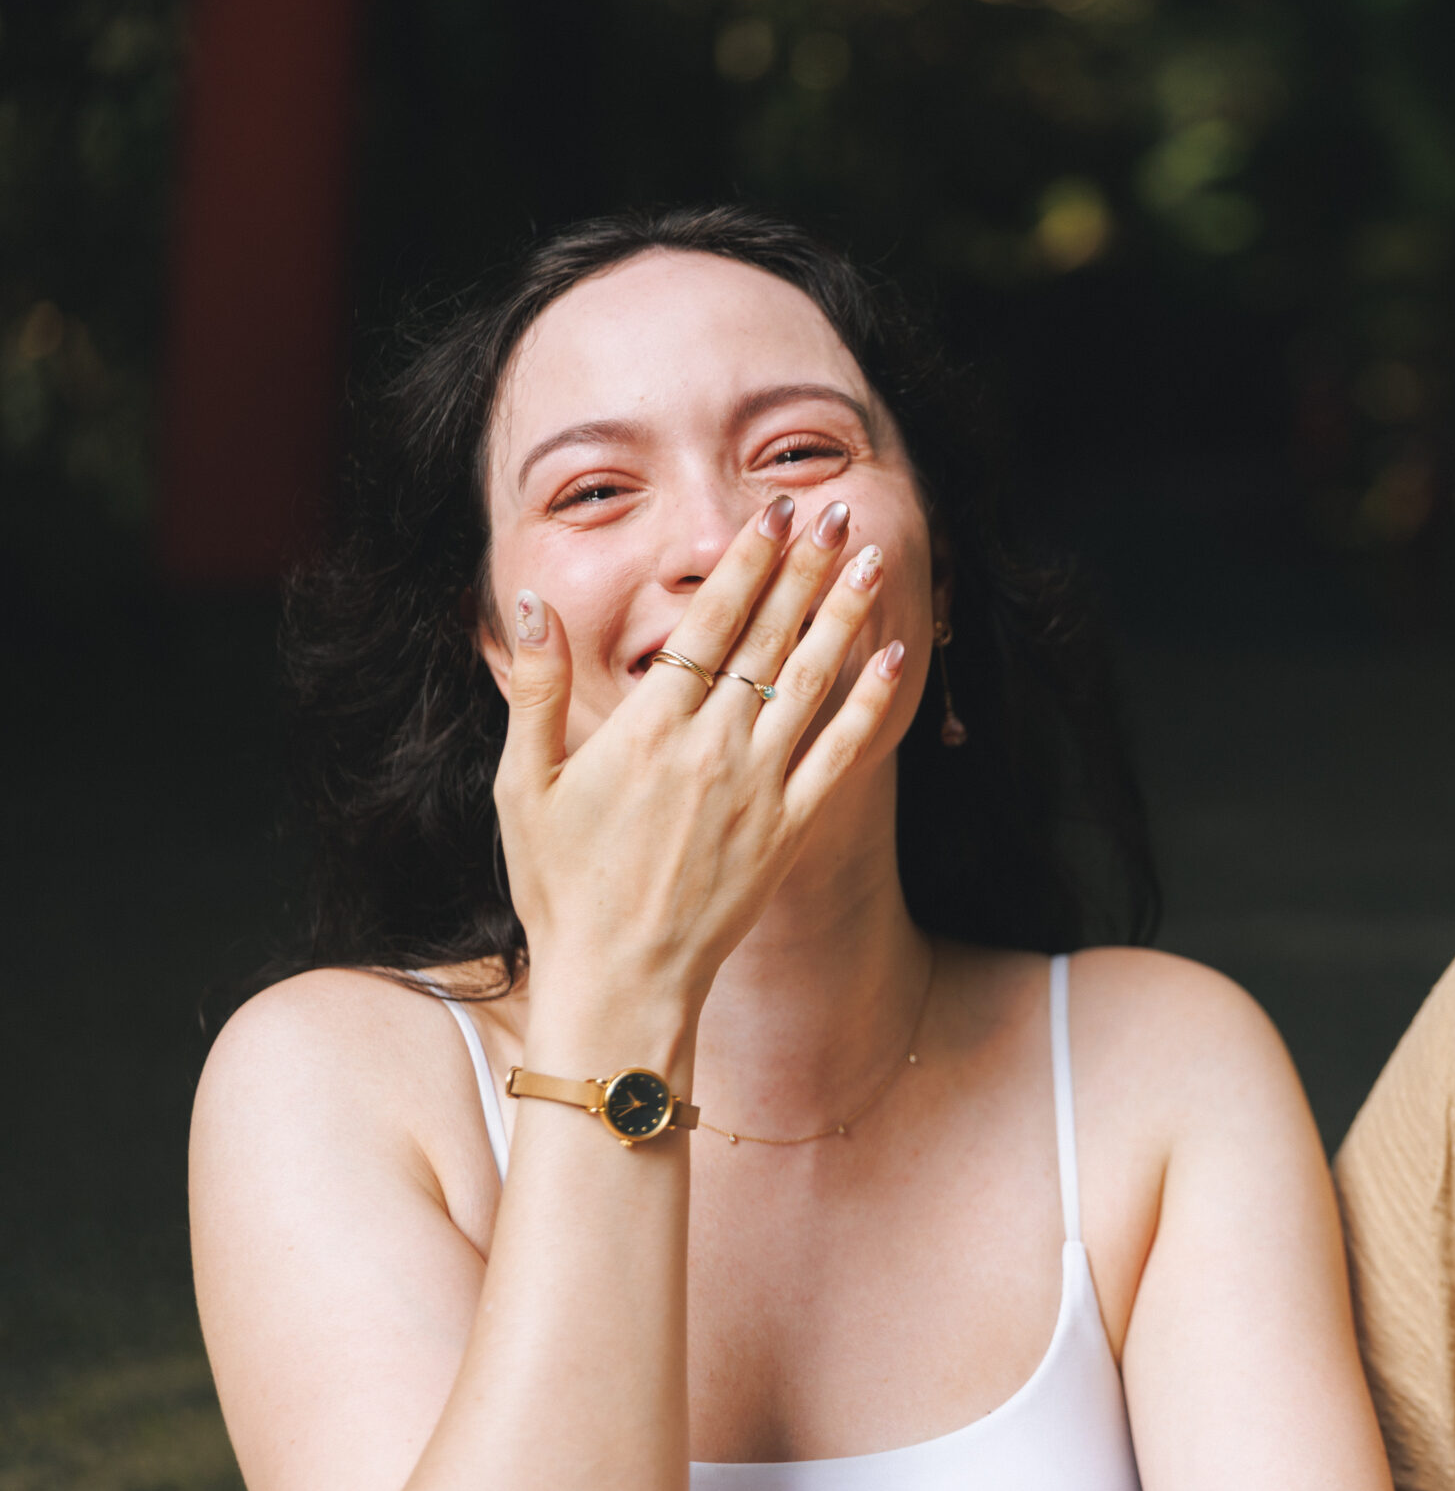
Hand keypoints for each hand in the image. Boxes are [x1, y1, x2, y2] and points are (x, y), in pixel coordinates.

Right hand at [493, 495, 902, 1020]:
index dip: (747, 563)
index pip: (708, 624)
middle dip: (804, 567)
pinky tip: (894, 658)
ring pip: (812, 682)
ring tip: (871, 557)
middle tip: (833, 510)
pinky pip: (842, 753)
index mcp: (646, 729)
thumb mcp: (524, 784)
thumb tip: (529, 603)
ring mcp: (758, 788)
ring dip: (844, 614)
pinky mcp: (790, 828)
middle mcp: (711, 748)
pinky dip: (870, 703)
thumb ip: (533, 688)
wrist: (620, 979)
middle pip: (769, 637)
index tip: (774, 514)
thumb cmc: (562, 886)